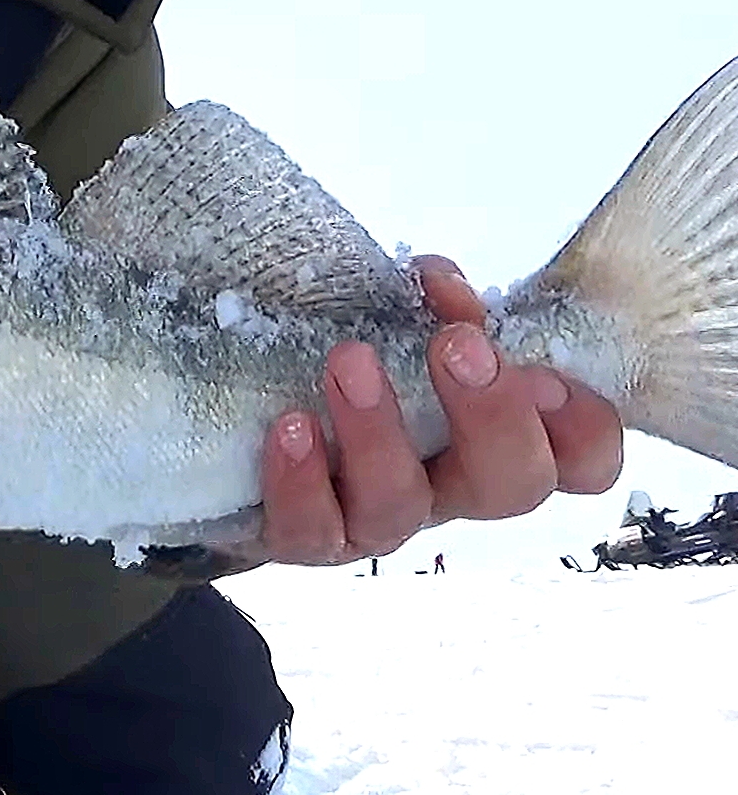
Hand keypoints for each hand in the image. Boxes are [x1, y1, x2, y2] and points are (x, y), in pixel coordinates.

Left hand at [254, 255, 622, 564]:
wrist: (239, 428)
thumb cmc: (346, 368)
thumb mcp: (397, 320)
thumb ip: (433, 300)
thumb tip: (439, 283)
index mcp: (488, 436)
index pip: (580, 460)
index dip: (584, 429)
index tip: (544, 375)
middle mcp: (444, 488)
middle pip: (509, 487)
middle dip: (494, 416)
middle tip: (456, 346)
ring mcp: (374, 521)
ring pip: (401, 508)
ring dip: (379, 433)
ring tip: (348, 362)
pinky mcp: (303, 539)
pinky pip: (312, 532)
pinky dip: (302, 481)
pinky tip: (293, 427)